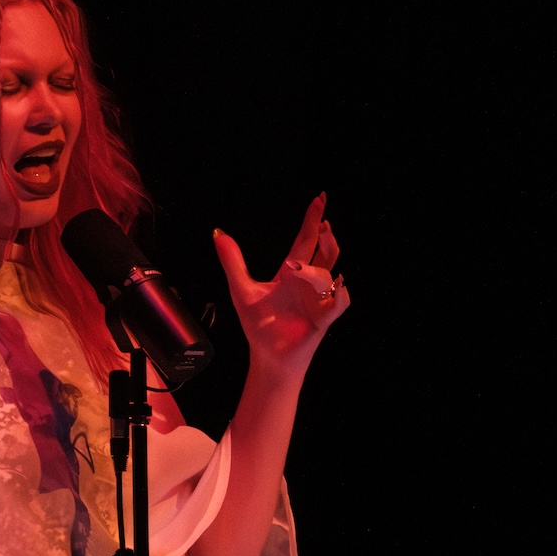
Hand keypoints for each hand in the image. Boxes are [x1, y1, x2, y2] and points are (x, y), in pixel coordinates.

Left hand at [212, 195, 347, 384]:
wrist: (267, 356)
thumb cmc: (259, 326)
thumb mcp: (241, 290)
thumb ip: (232, 262)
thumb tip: (218, 234)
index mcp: (292, 272)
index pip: (305, 241)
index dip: (312, 220)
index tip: (320, 199)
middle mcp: (308, 282)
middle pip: (325, 251)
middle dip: (325, 235)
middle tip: (323, 223)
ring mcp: (319, 299)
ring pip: (328, 274)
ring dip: (318, 268)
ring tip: (299, 268)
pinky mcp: (323, 318)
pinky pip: (338, 302)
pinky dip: (339, 293)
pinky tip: (336, 285)